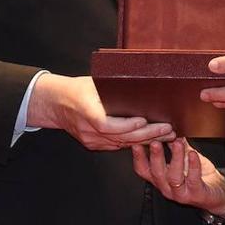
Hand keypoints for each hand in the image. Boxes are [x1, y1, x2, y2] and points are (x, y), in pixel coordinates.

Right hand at [27, 74, 174, 150]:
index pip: (106, 124)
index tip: (144, 120)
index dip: (126, 125)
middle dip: (147, 134)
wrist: (55, 104)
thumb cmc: (77, 89)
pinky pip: (117, 146)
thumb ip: (112, 87)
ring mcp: (90, 140)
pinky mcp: (94, 145)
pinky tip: (153, 140)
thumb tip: (140, 79)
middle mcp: (87, 130)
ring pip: (122, 144)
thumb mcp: (93, 82)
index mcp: (85, 111)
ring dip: (147, 140)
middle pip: (120, 137)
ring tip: (168, 135)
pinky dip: (136, 143)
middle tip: (168, 129)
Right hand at [132, 138, 224, 215]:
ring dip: (174, 158)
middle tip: (154, 142)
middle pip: (156, 173)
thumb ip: (177, 146)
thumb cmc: (200, 177)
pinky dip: (193, 166)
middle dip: (155, 156)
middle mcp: (168, 188)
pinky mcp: (196, 194)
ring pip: (173, 177)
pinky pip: (193, 180)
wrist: (216, 194)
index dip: (138, 158)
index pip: (144, 170)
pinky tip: (193, 154)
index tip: (136, 144)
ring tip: (176, 143)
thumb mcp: (185, 159)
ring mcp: (181, 193)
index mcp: (161, 179)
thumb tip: (169, 130)